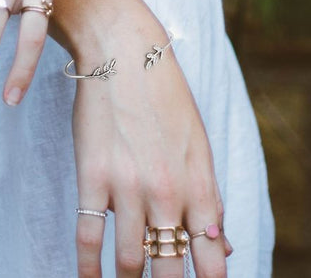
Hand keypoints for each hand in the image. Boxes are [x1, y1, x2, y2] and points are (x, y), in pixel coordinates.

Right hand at [72, 31, 231, 277]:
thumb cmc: (165, 97)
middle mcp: (168, 193)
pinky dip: (88, 268)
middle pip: (169, 269)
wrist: (125, 54)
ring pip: (129, 261)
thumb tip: (222, 246)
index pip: (212, 257)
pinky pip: (89, 237)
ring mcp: (128, 187)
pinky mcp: (93, 177)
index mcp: (200, 184)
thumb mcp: (198, 143)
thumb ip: (209, 197)